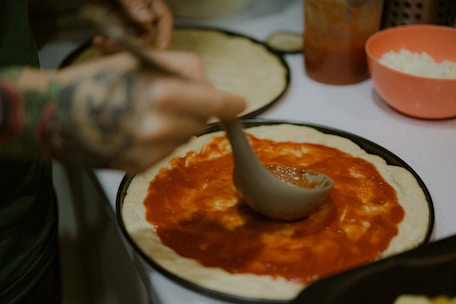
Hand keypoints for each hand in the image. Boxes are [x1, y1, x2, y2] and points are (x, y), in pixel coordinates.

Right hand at [44, 51, 245, 173]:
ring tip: (145, 115)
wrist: (53, 115)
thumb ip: (183, 68)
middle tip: (170, 99)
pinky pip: (167, 151)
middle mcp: (158, 127)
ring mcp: (149, 151)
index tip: (238, 104)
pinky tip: (135, 131)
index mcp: (161, 94)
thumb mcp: (140, 61)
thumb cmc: (96, 81)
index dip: (230, 103)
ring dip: (176, 126)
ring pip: (185, 138)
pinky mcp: (139, 167)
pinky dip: (160, 141)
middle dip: (194, 109)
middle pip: (202, 121)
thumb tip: (212, 85)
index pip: (215, 103)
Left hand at [91, 0, 172, 49]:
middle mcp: (139, 11)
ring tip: (105, 43)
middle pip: (147, 33)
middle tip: (125, 48)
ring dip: (120, 45)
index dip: (164, 33)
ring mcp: (125, 17)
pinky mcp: (111, 23)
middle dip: (137, 44)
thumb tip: (146, 19)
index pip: (162, 18)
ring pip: (130, 40)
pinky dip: (107, 43)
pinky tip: (98, 40)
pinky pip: (115, 38)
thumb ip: (132, 1)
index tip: (160, 48)